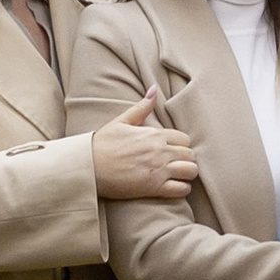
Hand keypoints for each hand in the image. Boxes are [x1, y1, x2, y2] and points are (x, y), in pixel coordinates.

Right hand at [91, 87, 197, 202]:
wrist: (88, 167)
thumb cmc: (102, 144)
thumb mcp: (121, 121)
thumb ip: (141, 107)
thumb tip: (154, 89)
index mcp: (154, 134)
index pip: (184, 139)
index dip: (180, 146)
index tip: (172, 151)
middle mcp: (160, 151)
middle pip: (190, 155)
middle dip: (186, 159)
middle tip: (176, 164)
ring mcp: (159, 170)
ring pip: (191, 171)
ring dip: (187, 174)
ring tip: (178, 176)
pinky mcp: (154, 188)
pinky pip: (182, 189)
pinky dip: (182, 188)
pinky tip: (173, 187)